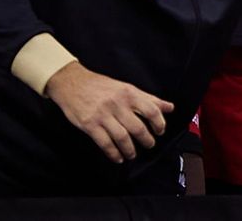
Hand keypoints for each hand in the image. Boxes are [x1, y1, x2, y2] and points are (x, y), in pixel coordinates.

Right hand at [45, 61, 173, 164]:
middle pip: (138, 127)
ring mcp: (103, 115)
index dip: (159, 123)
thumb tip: (169, 107)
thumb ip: (148, 99)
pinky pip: (105, 143)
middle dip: (146, 140)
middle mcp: (118, 104)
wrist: (72, 83)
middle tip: (149, 145)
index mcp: (129, 94)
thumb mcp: (127, 88)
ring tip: (133, 154)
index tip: (160, 131)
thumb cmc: (101, 85)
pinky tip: (118, 157)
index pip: (151, 110)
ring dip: (130, 150)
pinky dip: (113, 153)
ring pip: (122, 138)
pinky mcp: (89, 125)